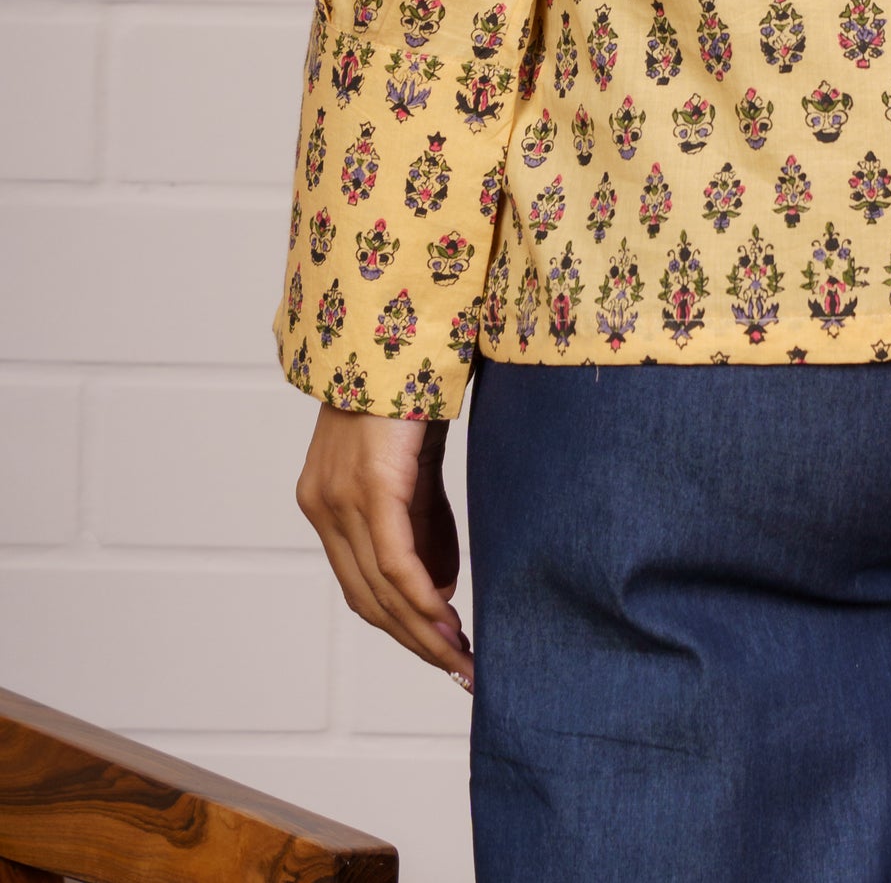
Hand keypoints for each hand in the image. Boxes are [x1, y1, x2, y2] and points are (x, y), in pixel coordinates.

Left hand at [295, 401, 473, 689]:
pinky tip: (449, 621)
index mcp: (327, 502)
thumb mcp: (415, 463)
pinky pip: (394, 562)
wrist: (398, 322)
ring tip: (463, 658)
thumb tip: (439, 590)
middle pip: (367, 600)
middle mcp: (323, 507)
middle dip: (416, 642)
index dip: (402, 627)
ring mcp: (340, 499)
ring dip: (424, 632)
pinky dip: (422, 599)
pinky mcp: (368, 487)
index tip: (443, 654)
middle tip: (461, 671)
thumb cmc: (411, 384)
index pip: (362, 585)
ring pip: (380, 590)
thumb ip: (422, 521)